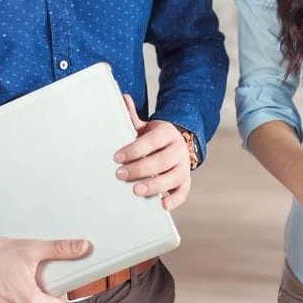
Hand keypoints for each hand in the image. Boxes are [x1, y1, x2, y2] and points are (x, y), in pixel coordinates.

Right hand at [0, 236, 89, 302]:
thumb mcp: (31, 249)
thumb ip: (59, 249)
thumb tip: (81, 247)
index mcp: (30, 300)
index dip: (63, 299)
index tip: (63, 292)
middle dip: (43, 297)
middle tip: (41, 285)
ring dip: (27, 298)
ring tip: (21, 283)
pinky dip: (11, 298)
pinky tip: (8, 287)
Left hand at [114, 95, 191, 210]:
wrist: (179, 143)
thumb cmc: (155, 138)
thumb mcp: (146, 126)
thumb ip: (133, 117)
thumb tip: (122, 97)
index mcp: (167, 133)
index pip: (151, 141)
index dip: (134, 149)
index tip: (117, 157)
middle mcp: (178, 149)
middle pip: (161, 160)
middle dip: (140, 168)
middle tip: (120, 175)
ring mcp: (183, 166)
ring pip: (172, 177)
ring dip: (154, 185)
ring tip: (136, 190)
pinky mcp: (186, 181)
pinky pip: (183, 192)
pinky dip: (174, 200)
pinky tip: (162, 205)